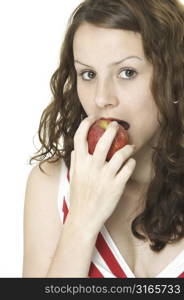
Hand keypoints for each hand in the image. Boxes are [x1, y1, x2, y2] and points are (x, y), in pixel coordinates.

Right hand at [67, 116, 135, 232]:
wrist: (84, 218)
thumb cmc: (79, 198)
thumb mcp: (73, 178)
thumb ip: (75, 162)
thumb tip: (77, 149)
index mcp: (80, 164)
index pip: (79, 138)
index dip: (85, 124)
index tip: (92, 118)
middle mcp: (92, 168)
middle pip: (103, 142)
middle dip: (111, 129)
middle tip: (116, 125)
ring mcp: (105, 177)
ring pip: (120, 154)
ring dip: (127, 147)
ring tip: (130, 146)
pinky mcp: (116, 186)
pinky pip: (128, 169)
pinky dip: (131, 163)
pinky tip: (131, 162)